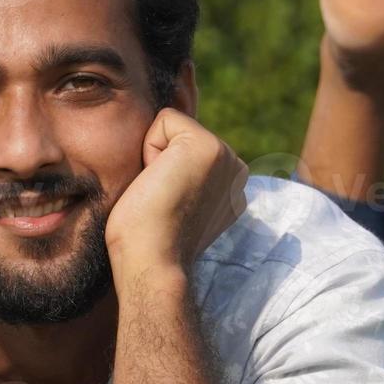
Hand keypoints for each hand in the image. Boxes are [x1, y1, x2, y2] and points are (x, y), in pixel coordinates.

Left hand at [105, 108, 248, 283]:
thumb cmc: (147, 240)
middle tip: (162, 200)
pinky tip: (159, 182)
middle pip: (176, 134)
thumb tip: (164, 160)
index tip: (167, 206)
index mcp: (230, 184)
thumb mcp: (174, 202)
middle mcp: (236, 168)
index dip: (160, 169)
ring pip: (172, 128)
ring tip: (162, 193)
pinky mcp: (209, 147)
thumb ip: (183, 178)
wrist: (153, 263)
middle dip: (159, 159)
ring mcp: (228, 156)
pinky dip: (150, 147)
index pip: (182, 148)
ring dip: (155, 157)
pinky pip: (165, 120)